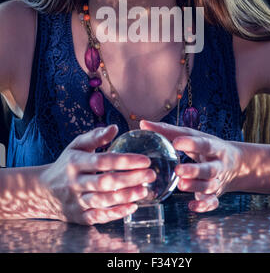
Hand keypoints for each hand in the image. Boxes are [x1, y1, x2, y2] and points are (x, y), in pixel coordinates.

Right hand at [39, 125, 155, 224]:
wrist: (43, 190)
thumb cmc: (66, 163)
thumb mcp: (76, 146)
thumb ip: (95, 136)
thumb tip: (114, 127)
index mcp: (75, 162)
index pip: (103, 161)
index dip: (125, 161)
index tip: (145, 160)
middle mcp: (75, 182)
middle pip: (105, 182)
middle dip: (130, 179)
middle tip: (151, 175)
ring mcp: (77, 201)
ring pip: (103, 201)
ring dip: (126, 196)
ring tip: (144, 190)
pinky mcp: (79, 217)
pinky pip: (99, 217)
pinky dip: (116, 213)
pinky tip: (132, 207)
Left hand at [140, 120, 241, 212]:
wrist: (235, 163)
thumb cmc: (206, 146)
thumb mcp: (193, 136)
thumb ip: (168, 131)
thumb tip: (143, 124)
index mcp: (213, 146)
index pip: (204, 144)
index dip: (191, 143)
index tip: (176, 142)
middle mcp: (218, 164)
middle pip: (209, 169)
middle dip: (194, 170)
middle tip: (177, 170)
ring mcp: (218, 180)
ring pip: (210, 186)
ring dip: (196, 187)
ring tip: (180, 185)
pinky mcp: (216, 194)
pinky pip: (212, 202)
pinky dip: (204, 205)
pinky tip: (192, 206)